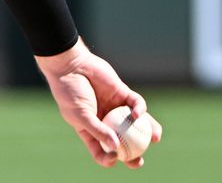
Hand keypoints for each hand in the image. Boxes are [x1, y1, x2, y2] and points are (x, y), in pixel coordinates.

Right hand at [35, 38, 162, 167]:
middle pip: (123, 141)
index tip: (116, 157)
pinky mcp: (122, 93)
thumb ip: (98, 130)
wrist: (71, 66)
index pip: (101, 150)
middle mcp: (105, 120)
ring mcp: (115, 107)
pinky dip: (139, 109)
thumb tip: (116, 148)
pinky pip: (135, 104)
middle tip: (140, 160)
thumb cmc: (69, 92)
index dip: (109, 158)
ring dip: (147, 131)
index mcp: (90, 129)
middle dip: (134, 153)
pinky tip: (137, 114)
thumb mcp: (80, 114)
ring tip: (155, 138)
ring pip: (135, 123)